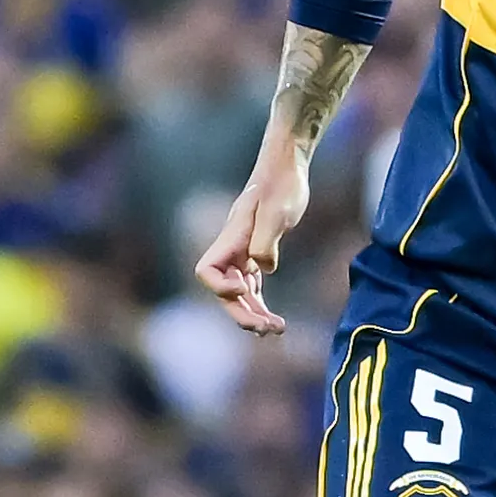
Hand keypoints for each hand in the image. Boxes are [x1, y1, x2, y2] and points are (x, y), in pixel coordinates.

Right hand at [193, 146, 311, 335]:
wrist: (288, 166)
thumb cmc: (283, 184)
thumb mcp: (278, 211)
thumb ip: (266, 241)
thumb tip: (262, 268)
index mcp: (232, 237)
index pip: (207, 271)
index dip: (221, 287)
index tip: (247, 289)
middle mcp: (232, 248)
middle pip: (224, 291)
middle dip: (242, 313)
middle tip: (268, 330)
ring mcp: (243, 251)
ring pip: (238, 293)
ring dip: (252, 314)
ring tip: (276, 330)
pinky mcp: (256, 252)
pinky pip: (251, 286)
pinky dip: (259, 304)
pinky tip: (274, 318)